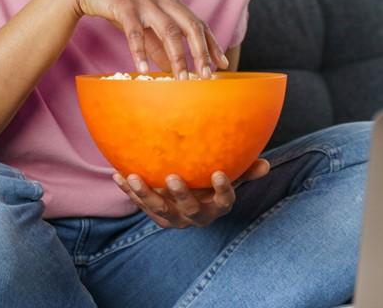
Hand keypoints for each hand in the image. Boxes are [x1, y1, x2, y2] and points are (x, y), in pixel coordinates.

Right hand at [69, 0, 229, 78]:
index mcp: (172, 2)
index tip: (222, 64)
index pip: (198, 24)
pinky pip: (135, 32)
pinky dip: (140, 51)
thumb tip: (174, 69)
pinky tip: (142, 69)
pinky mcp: (124, 5)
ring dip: (177, 56)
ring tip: (181, 79)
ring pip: (168, 30)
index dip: (211, 44)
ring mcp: (145, 1)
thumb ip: (159, 45)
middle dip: (201, 52)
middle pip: (190, 26)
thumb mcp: (145, 23)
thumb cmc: (122, 3)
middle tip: (206, 76)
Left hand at [112, 159, 270, 228]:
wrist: (188, 200)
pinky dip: (127, 191)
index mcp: (216, 207)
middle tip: (172, 177)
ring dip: (144, 194)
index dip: (222, 190)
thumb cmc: (211, 182)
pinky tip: (117, 174)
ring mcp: (173, 218)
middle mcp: (195, 216)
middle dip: (180, 195)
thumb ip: (244, 170)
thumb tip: (265, 164)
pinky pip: (139, 204)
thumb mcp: (230, 176)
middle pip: (188, 210)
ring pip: (158, 210)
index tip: (217, 173)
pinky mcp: (154, 214)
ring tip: (133, 176)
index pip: (224, 201)